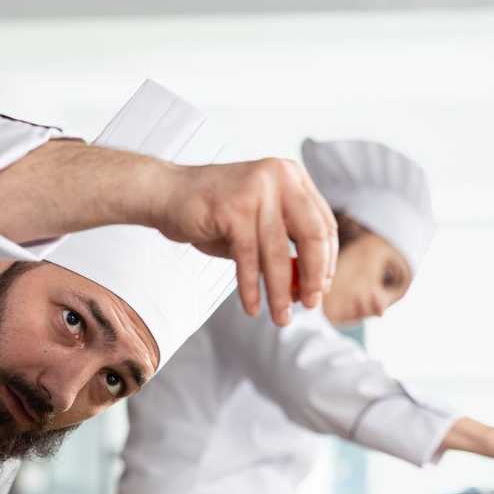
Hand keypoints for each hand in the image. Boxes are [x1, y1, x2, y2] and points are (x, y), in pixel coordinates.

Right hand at [152, 159, 336, 325]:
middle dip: (315, 276)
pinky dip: (251, 287)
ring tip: (281, 318)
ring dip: (280, 292)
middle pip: (312, 235)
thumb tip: (311, 287)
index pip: (324, 224)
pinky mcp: (233, 208)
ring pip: (277, 252)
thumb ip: (284, 248)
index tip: (321, 289)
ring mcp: (256, 190)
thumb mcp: (257, 225)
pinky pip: (248, 258)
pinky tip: (252, 307)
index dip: (327, 261)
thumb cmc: (213, 213)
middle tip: (311, 305)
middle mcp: (279, 176)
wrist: (166, 193)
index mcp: (292, 176)